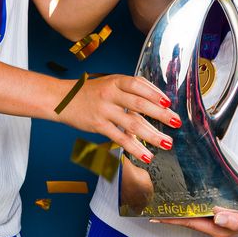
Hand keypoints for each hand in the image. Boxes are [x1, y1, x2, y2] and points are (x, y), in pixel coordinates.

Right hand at [56, 75, 180, 162]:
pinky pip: (119, 138)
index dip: (154, 93)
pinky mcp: (98, 125)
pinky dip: (134, 147)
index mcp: (115, 81)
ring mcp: (104, 110)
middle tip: (175, 122)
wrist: (62, 99)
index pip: (138, 84)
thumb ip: (131, 87)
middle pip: (139, 104)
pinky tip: (146, 155)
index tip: (168, 103)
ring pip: (132, 123)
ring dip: (151, 135)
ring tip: (166, 143)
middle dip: (160, 114)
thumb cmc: (90, 91)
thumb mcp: (110, 82)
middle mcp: (110, 94)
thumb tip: (158, 98)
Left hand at [150, 188, 237, 236]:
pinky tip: (180, 197)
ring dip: (176, 209)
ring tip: (159, 201)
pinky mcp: (217, 212)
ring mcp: (215, 220)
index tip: (155, 215)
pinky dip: (187, 203)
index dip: (172, 219)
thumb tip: (218, 217)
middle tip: (150, 206)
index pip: (190, 223)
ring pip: (191, 214)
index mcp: (219, 230)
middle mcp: (214, 226)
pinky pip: (198, 209)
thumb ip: (237, 219)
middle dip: (169, 214)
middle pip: (186, 220)